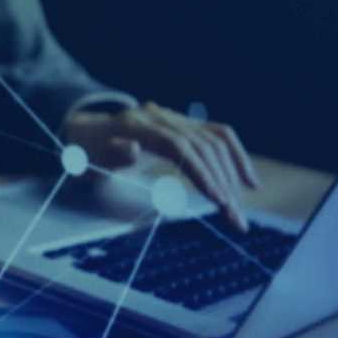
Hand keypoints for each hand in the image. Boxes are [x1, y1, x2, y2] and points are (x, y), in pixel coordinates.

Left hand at [57, 95, 265, 218]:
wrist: (89, 131)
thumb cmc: (87, 153)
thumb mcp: (88, 159)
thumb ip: (111, 155)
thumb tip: (132, 149)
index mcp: (138, 125)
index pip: (179, 146)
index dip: (201, 172)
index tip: (218, 199)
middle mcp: (162, 117)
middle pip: (202, 146)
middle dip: (223, 184)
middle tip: (235, 220)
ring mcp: (176, 118)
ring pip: (216, 141)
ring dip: (233, 176)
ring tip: (239, 211)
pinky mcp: (187, 125)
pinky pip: (219, 136)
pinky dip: (236, 157)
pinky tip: (249, 182)